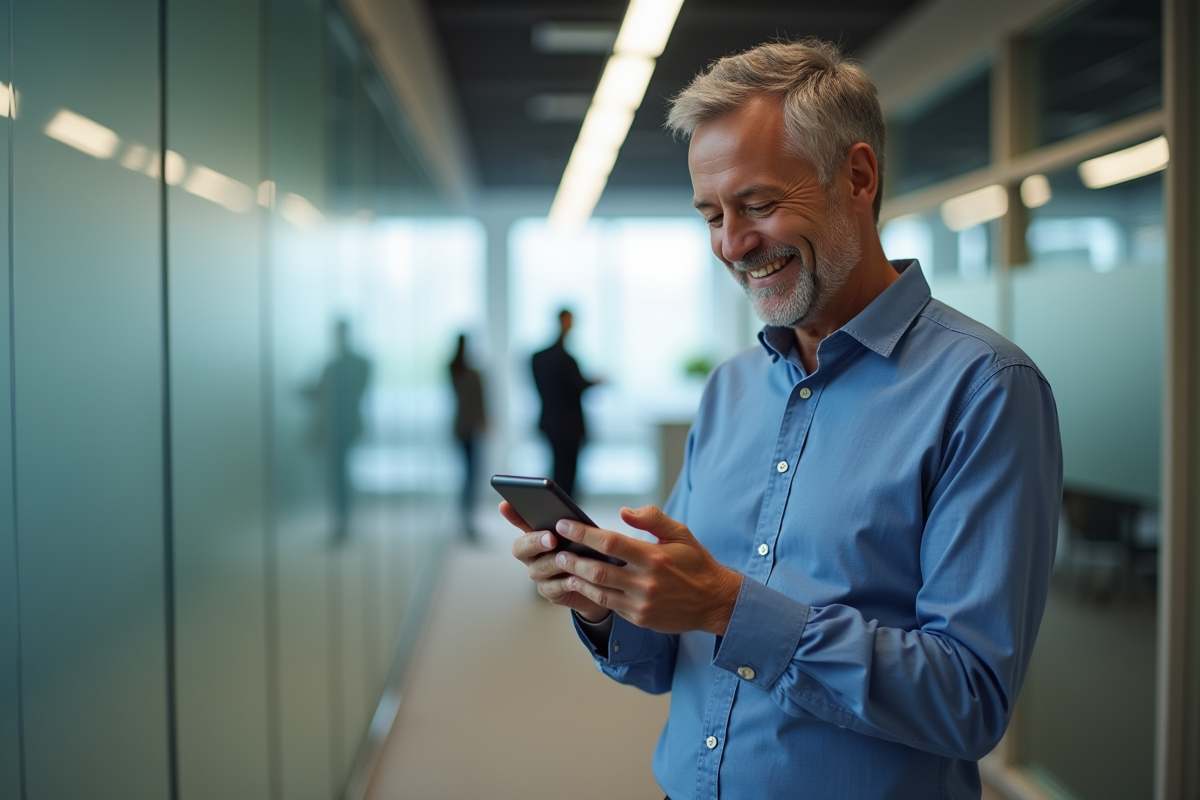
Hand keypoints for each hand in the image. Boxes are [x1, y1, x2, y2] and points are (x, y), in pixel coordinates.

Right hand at [502, 501, 609, 621]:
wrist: (600, 581)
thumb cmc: (588, 551)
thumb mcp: (580, 534)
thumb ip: (570, 525)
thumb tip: (566, 516)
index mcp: (536, 536)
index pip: (519, 522)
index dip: (511, 514)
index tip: (506, 504)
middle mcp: (532, 557)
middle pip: (520, 549)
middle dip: (535, 542)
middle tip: (551, 538)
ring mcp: (539, 576)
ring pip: (540, 568)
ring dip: (555, 562)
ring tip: (569, 556)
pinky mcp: (551, 593)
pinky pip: (554, 588)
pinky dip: (565, 582)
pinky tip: (576, 578)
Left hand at [551, 506, 742, 634]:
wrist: (714, 601)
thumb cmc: (695, 562)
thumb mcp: (680, 533)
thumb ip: (652, 518)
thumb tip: (624, 512)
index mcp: (653, 556)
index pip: (610, 542)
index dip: (583, 533)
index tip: (564, 525)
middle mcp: (646, 582)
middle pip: (597, 570)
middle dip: (573, 559)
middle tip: (557, 550)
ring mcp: (642, 603)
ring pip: (599, 592)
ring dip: (577, 580)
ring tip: (564, 568)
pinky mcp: (640, 618)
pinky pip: (611, 606)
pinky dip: (594, 595)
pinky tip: (582, 585)